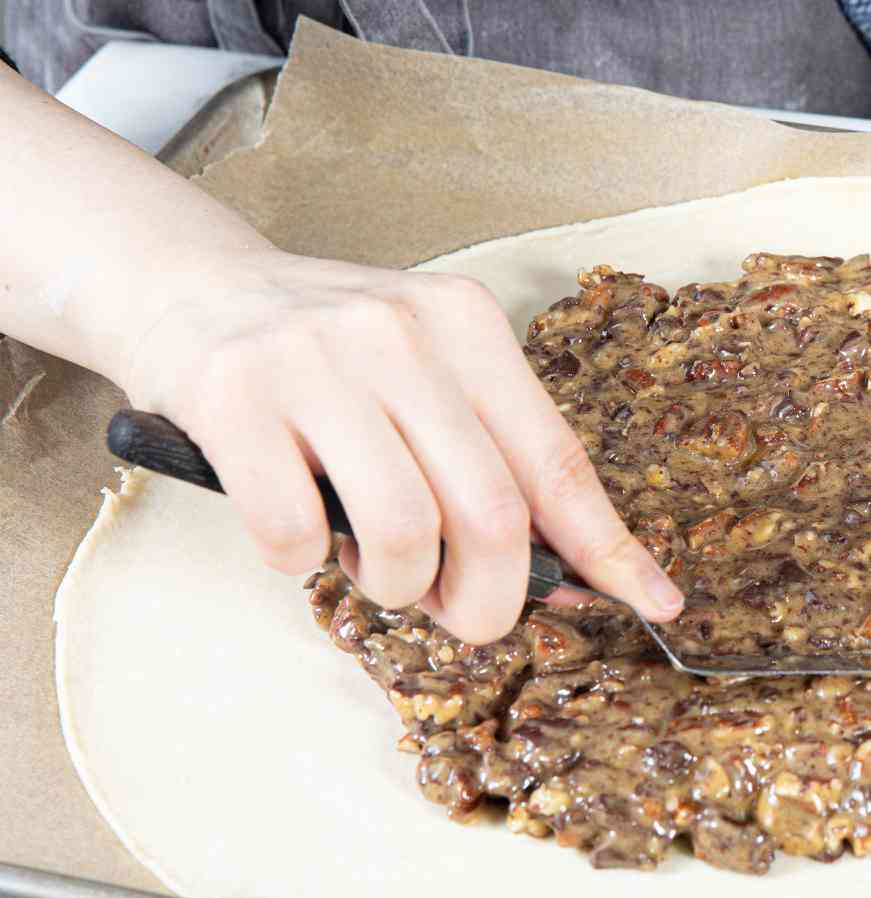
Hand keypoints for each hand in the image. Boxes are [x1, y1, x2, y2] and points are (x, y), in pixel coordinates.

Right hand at [117, 246, 683, 645]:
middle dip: (487, 600)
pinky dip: (301, 561)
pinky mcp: (235, 395)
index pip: (556, 457)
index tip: (653, 601)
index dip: (607, 545)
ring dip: (392, 585)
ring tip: (367, 558)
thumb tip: (569, 574)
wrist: (190, 285)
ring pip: (404, 533)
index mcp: (464, 321)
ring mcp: (316, 358)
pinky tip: (295, 525)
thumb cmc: (326, 352)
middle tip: (459, 612)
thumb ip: (489, 453)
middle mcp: (400, 329)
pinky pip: (295, 535)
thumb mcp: (424, 369)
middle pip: (492, 513)